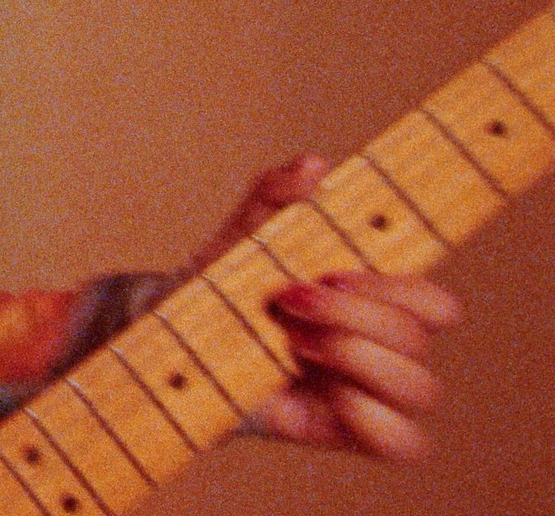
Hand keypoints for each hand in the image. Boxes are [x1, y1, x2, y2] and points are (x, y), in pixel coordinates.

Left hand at [199, 155, 462, 459]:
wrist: (170, 338)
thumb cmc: (220, 286)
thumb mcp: (243, 232)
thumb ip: (275, 193)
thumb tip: (315, 165)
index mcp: (374, 301)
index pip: (435, 302)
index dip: (399, 287)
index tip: (333, 272)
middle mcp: (380, 348)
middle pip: (420, 338)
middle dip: (356, 315)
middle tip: (291, 300)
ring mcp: (367, 393)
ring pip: (418, 386)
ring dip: (356, 357)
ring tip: (291, 339)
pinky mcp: (346, 432)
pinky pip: (400, 441)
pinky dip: (366, 415)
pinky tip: (309, 385)